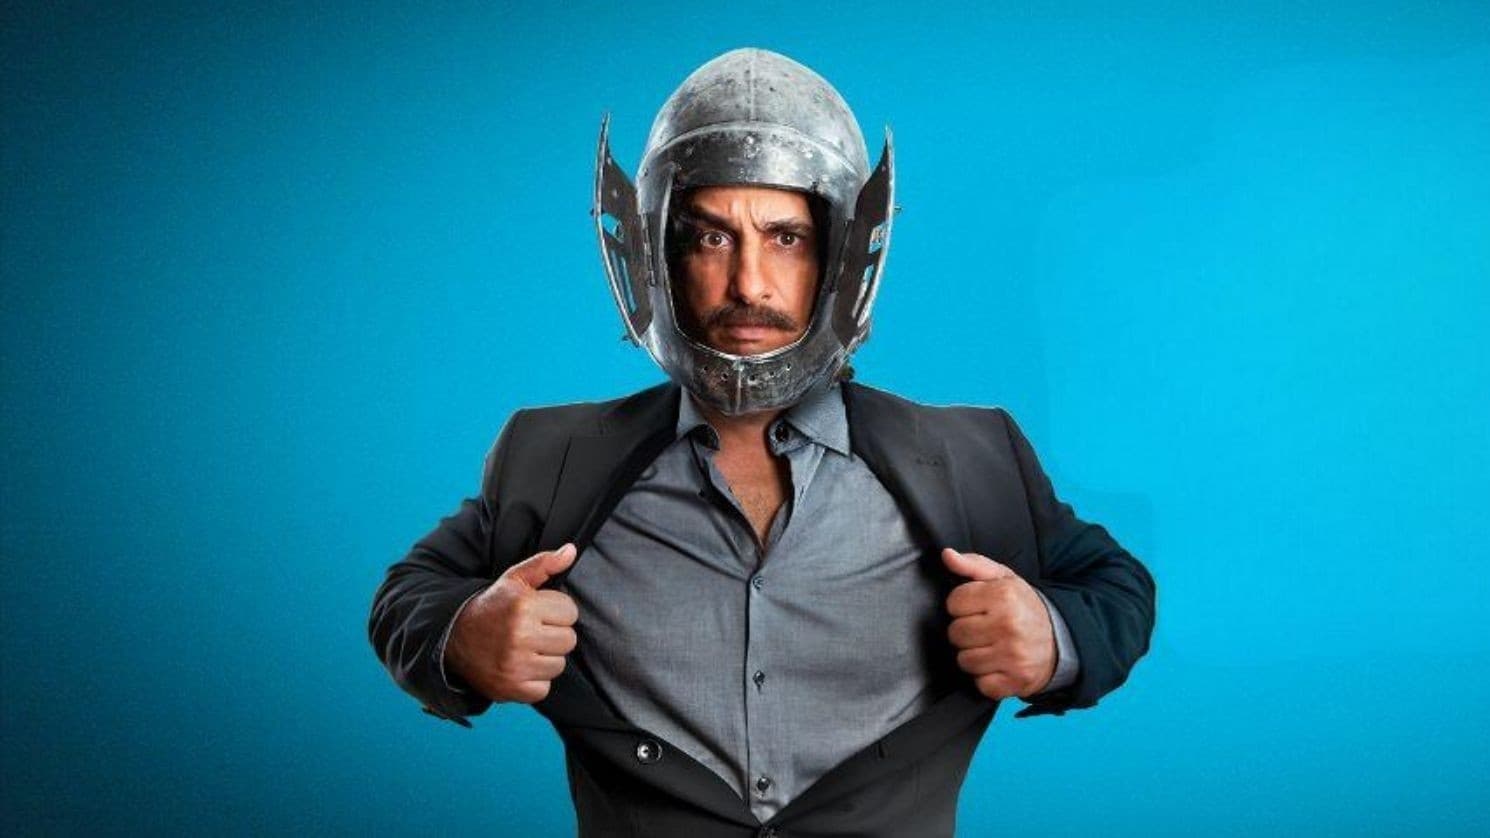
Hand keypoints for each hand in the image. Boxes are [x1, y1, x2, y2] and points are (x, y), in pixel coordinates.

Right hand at [446, 544, 579, 703]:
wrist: (454, 637)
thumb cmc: (492, 606)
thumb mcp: (514, 579)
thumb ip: (544, 564)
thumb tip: (571, 551)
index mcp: (523, 606)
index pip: (570, 612)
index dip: (557, 610)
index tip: (540, 612)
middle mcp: (519, 636)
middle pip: (569, 640)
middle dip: (554, 634)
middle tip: (533, 630)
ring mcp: (515, 666)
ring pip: (558, 665)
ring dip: (546, 658)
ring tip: (525, 648)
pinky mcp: (511, 689)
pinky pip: (544, 688)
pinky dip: (534, 680)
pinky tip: (520, 666)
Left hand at [942, 547, 1056, 700]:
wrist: (1061, 640)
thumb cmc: (1024, 607)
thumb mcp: (1003, 578)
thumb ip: (973, 564)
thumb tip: (947, 555)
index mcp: (1004, 595)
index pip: (954, 603)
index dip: (963, 605)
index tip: (979, 608)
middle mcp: (1009, 625)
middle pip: (955, 633)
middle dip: (966, 631)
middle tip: (986, 629)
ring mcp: (1013, 656)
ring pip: (964, 660)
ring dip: (974, 656)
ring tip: (993, 647)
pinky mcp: (1015, 681)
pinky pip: (980, 683)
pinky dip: (987, 678)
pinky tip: (1000, 665)